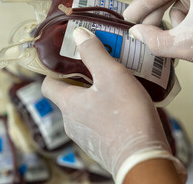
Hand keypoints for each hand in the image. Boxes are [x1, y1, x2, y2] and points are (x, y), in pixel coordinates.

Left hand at [41, 27, 185, 182]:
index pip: (48, 84)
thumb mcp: (112, 75)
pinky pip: (100, 121)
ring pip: (87, 107)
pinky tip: (127, 103)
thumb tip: (79, 35)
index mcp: (69, 104)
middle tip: (102, 65)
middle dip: (85, 78)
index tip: (70, 59)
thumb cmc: (126, 117)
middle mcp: (73, 122)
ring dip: (99, 94)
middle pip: (71, 94)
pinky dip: (109, 109)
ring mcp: (87, 135)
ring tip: (119, 82)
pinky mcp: (102, 144)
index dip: (55, 70)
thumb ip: (94, 53)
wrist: (143, 156)